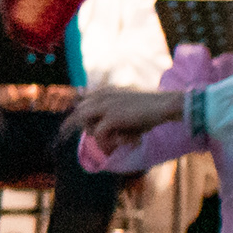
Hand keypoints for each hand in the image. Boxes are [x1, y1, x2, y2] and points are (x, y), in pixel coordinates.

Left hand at [62, 87, 179, 148]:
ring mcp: (106, 106)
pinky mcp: (112, 117)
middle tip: (76, 137)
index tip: (66, 127)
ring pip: (85, 123)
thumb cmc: (153, 108)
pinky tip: (121, 141)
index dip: (75, 115)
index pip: (82, 102)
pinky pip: (98, 134)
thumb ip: (114, 113)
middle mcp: (103, 96)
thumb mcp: (130, 106)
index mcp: (107, 91)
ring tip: (114, 138)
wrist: (167, 104)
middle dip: (76, 126)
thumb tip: (106, 128)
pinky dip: (105, 141)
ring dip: (95, 135)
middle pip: (79, 112)